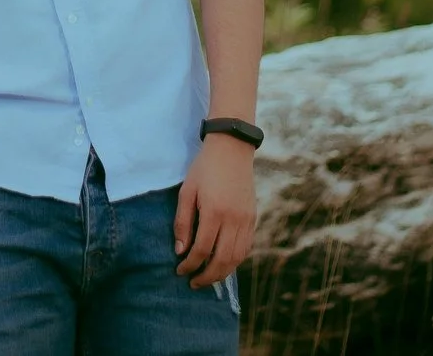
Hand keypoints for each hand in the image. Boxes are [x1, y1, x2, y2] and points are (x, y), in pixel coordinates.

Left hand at [174, 133, 256, 289]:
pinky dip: (235, 260)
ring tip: (207, 277)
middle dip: (206, 277)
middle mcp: (234, 219)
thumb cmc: (204, 168)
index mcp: (214, 212)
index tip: (179, 271)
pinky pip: (246, 247)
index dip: (190, 265)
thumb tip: (180, 251)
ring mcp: (246, 220)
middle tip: (193, 283)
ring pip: (237, 258)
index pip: (202, 250)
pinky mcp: (253, 218)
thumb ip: (182, 222)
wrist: (232, 148)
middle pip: (222, 260)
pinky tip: (223, 263)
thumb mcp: (187, 191)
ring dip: (222, 273)